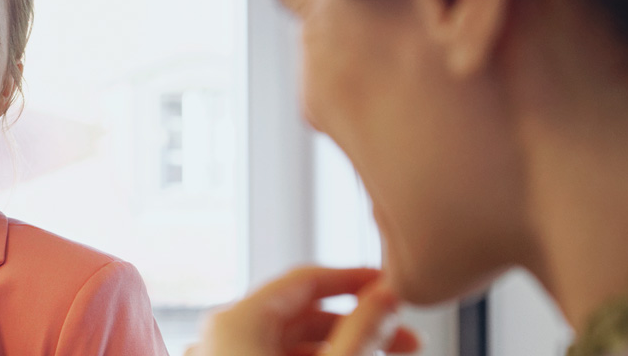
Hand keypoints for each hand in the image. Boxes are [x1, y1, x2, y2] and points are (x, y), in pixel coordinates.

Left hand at [185, 267, 420, 355]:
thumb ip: (359, 332)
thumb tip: (389, 294)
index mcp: (236, 319)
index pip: (306, 279)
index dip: (355, 279)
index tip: (393, 286)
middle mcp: (223, 334)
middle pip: (301, 312)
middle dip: (356, 320)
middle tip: (404, 335)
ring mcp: (225, 355)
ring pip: (291, 340)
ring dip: (339, 343)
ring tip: (385, 353)